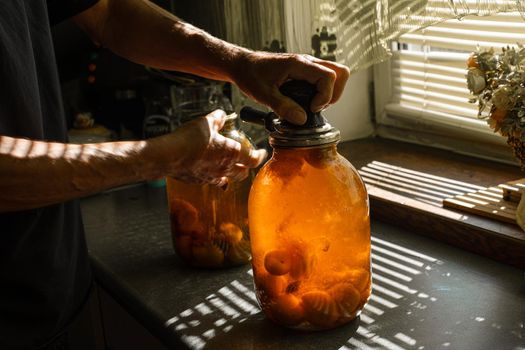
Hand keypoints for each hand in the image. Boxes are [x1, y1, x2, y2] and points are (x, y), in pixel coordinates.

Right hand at [152, 110, 266, 185]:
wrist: (170, 156)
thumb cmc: (190, 139)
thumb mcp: (206, 122)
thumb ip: (218, 119)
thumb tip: (222, 115)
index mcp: (232, 153)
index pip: (254, 159)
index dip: (260, 156)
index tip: (262, 153)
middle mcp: (225, 168)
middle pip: (243, 173)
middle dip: (246, 168)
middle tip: (246, 162)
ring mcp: (213, 177)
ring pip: (228, 180)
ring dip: (231, 174)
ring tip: (228, 167)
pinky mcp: (200, 181)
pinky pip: (211, 181)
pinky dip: (213, 176)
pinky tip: (208, 170)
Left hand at [231, 51, 349, 124]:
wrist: (243, 65)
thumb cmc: (250, 75)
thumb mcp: (263, 94)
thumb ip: (283, 107)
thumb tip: (302, 120)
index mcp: (298, 64)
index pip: (329, 76)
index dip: (325, 96)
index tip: (311, 109)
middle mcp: (307, 62)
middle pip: (340, 72)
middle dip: (333, 94)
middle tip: (315, 107)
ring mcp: (308, 66)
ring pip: (335, 75)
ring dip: (329, 93)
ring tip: (311, 106)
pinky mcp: (306, 72)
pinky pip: (324, 79)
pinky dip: (322, 92)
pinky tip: (305, 102)